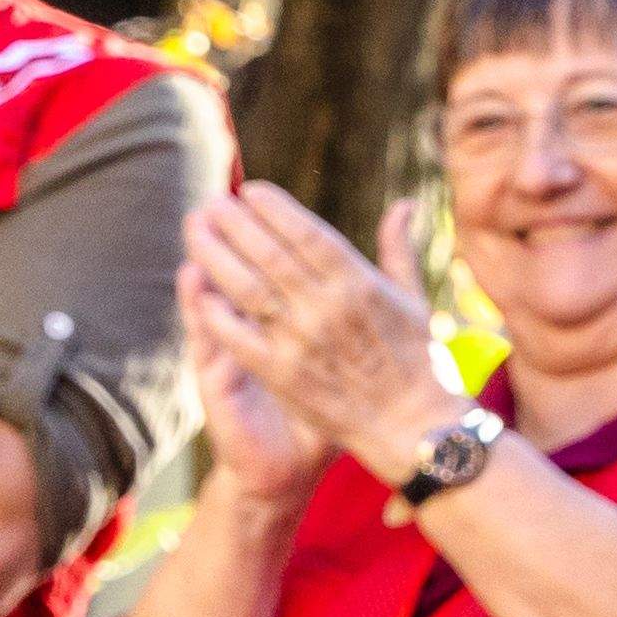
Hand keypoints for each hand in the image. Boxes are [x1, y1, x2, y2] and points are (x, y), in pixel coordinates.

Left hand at [173, 187, 458, 485]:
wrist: (412, 426)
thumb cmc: (420, 360)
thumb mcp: (415, 299)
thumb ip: (399, 249)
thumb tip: (402, 204)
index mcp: (361, 284)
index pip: (307, 234)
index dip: (275, 209)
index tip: (250, 189)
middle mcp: (327, 308)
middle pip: (269, 253)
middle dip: (236, 223)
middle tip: (212, 202)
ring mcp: (301, 341)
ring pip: (246, 287)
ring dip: (215, 254)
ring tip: (196, 230)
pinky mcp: (281, 374)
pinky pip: (237, 335)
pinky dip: (215, 309)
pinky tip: (198, 287)